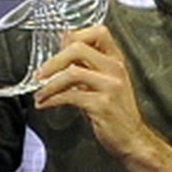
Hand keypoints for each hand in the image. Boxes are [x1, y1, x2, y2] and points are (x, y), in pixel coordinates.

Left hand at [33, 25, 153, 158]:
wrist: (132, 138)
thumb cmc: (116, 112)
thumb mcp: (103, 81)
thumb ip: (86, 62)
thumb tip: (64, 40)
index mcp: (116, 60)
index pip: (98, 32)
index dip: (75, 35)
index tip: (58, 46)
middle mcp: (115, 69)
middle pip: (79, 48)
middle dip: (53, 60)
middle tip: (40, 73)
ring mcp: (110, 86)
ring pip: (72, 72)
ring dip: (49, 84)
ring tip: (40, 93)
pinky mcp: (102, 104)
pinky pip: (70, 96)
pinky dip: (52, 100)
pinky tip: (46, 104)